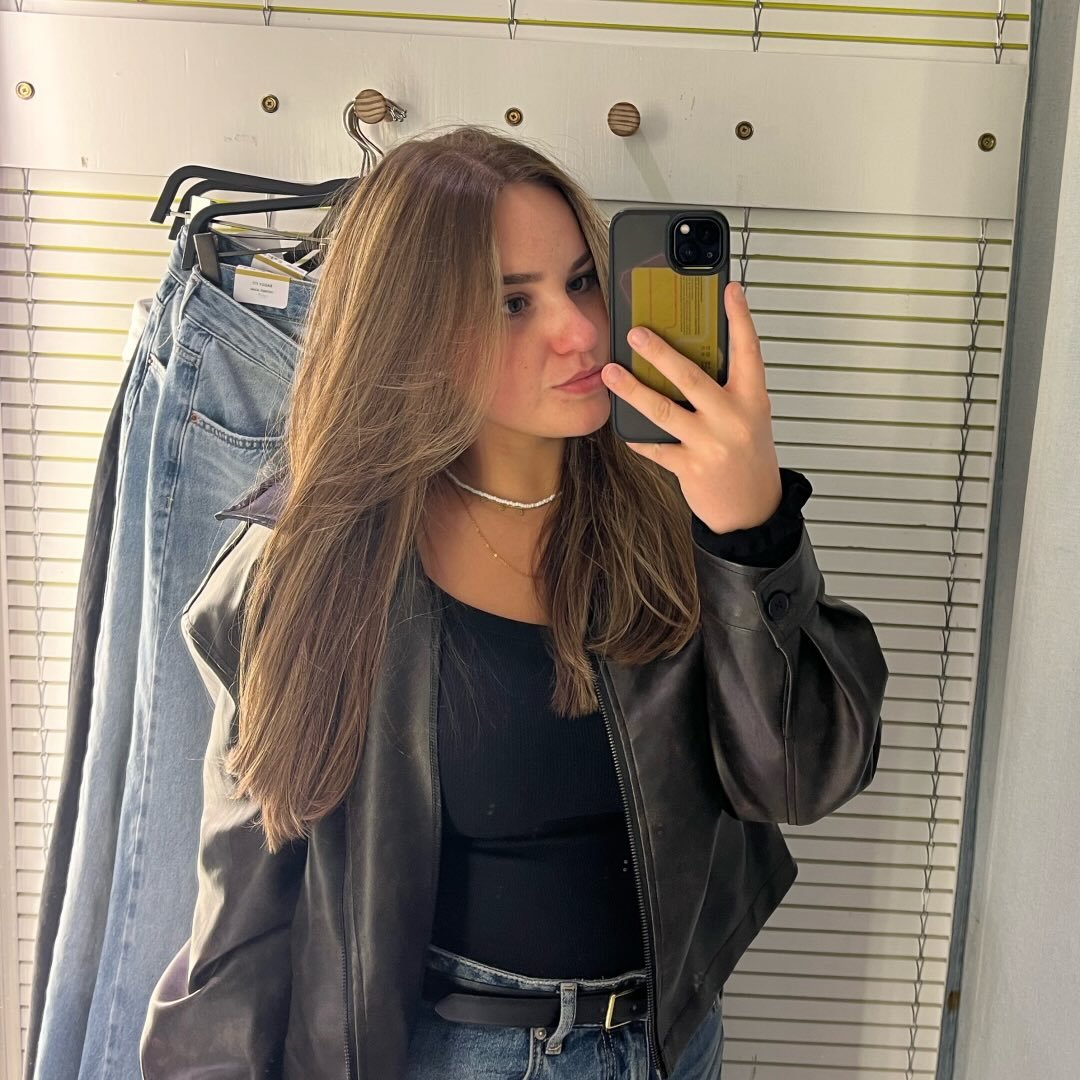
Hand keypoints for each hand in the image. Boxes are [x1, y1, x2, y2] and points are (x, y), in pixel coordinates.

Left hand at [600, 281, 781, 534]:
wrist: (752, 510)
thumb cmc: (748, 456)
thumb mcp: (749, 416)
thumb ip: (727, 388)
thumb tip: (691, 353)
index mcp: (752, 399)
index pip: (748, 351)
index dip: (740, 318)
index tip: (729, 290)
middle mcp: (733, 418)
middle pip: (692, 377)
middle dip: (660, 352)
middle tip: (636, 332)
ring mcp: (710, 443)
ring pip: (663, 410)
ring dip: (632, 390)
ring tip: (610, 372)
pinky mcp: (690, 467)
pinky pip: (654, 446)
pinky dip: (636, 435)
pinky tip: (621, 423)